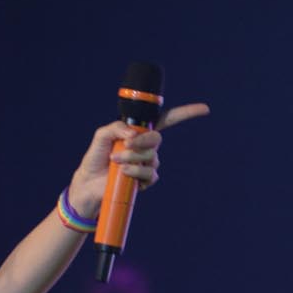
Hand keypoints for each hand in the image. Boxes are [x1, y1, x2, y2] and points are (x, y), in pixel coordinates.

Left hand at [67, 103, 210, 216]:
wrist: (88, 183)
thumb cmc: (95, 158)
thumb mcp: (101, 136)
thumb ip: (116, 128)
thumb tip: (134, 135)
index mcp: (139, 133)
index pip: (166, 120)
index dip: (185, 114)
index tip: (204, 109)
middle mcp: (145, 147)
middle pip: (157, 139)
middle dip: (142, 141)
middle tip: (125, 145)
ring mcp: (146, 163)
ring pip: (151, 157)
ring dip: (133, 158)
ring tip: (116, 161)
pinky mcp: (144, 179)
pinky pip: (150, 174)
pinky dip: (136, 172)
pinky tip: (124, 174)